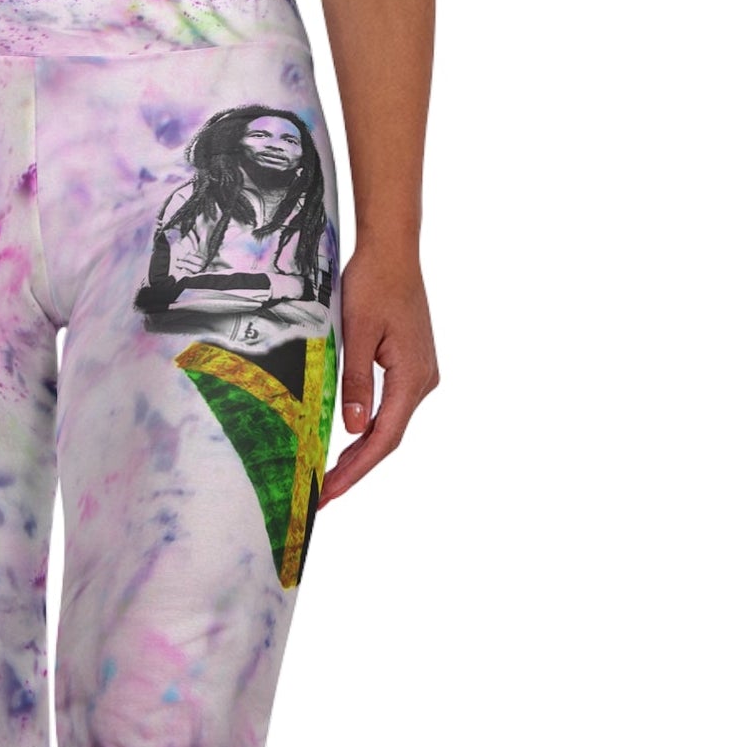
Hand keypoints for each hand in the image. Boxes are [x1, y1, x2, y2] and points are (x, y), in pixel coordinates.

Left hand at [324, 251, 438, 507]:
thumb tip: (355, 428)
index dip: (356, 470)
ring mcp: (420, 374)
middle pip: (389, 438)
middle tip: (324, 494)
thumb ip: (355, 382)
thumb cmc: (373, 284)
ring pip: (390, 425)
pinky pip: (391, 408)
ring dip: (362, 452)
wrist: (393, 252)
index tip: (330, 492)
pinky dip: (370, 429)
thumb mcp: (356, 334)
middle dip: (356, 469)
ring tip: (332, 476)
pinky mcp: (411, 367)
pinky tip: (351, 443)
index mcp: (412, 377)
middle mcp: (423, 381)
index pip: (384, 438)